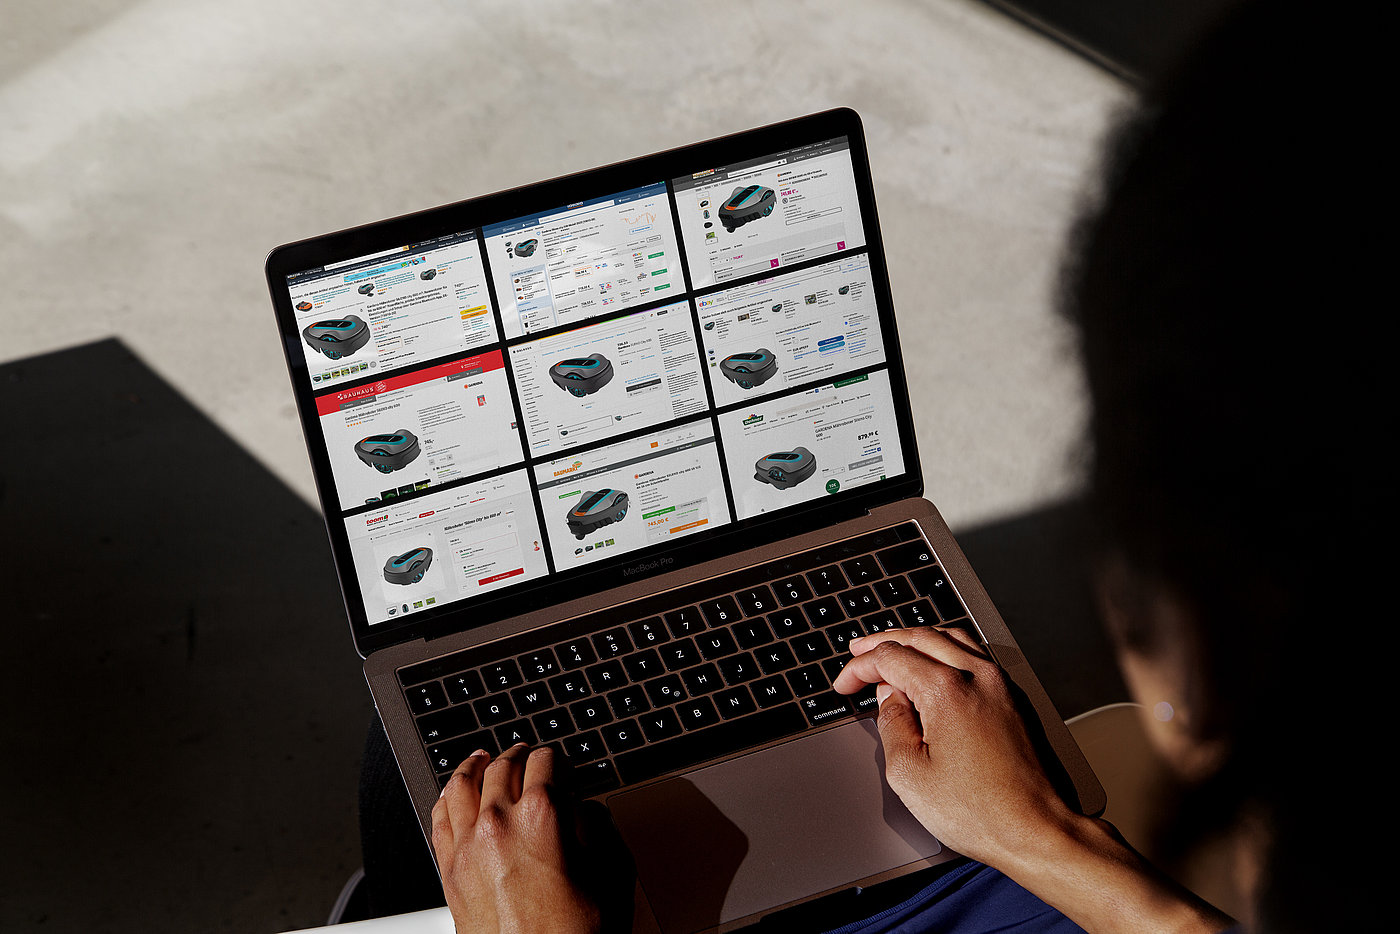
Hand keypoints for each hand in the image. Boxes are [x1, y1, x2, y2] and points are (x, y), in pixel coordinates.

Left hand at [431, 744, 632, 933]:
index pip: (547, 761)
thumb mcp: (613, 873)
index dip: (559, 760)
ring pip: (463, 784)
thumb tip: (589, 813)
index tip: (563, 766)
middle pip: (504, 766)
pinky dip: (446, 798)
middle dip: (520, 756)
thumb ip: (602, 829)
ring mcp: (468, 846)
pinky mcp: (449, 871)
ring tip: (484, 759)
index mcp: (542, 816)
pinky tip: (453, 794)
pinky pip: (439, 818)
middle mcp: (499, 823)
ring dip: (476, 766)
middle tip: (529, 757)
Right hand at [834, 628, 1234, 932]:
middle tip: (858, 652)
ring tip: (894, 652)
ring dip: (916, 640)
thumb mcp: (908, 774)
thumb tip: (889, 700)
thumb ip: (891, 725)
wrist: (1035, 829)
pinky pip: (973, 654)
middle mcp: (976, 676)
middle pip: (919, 637)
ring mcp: (999, 684)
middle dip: (882, 643)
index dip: (859, 668)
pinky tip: (935, 666)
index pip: (890, 657)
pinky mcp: (1012, 698)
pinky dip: (945, 650)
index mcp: (946, 689)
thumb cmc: (979, 811)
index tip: (845, 685)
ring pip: (950, 638)